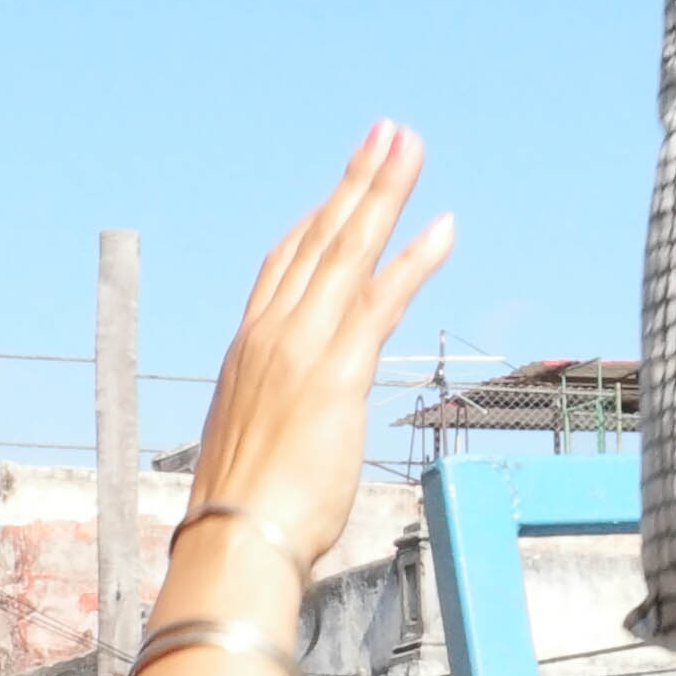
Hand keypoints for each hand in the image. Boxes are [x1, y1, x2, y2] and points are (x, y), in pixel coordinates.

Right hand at [178, 126, 461, 587]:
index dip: (317, 218)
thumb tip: (283, 428)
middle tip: (389, 133)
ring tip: (411, 147)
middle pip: (319, 238)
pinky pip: (378, 299)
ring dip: (383, 193)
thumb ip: (271, 417)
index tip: (343, 186)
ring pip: (347, 251)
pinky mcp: (334, 373)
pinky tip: (442, 227)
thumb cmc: (242, 516)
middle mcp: (270, 335)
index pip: (285, 264)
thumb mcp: (253, 448)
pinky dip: (412, 259)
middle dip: (357, 181)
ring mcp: (300, 348)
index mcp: (248, 349)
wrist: (233, 542)